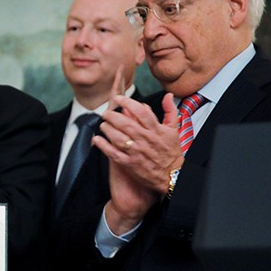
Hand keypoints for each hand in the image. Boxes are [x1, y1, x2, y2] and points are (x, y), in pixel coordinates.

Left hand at [92, 93, 180, 232]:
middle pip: (126, 124)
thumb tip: (168, 95)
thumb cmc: (171, 152)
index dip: (128, 103)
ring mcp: (136, 152)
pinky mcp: (129, 163)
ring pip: (118, 137)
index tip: (119, 99)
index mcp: (156, 130)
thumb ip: (170, 111)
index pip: (141, 112)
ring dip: (107, 129)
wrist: (172, 175)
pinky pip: (113, 153)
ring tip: (103, 124)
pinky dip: (103, 146)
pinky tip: (96, 140)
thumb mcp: (174, 129)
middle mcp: (145, 140)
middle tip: (106, 113)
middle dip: (113, 116)